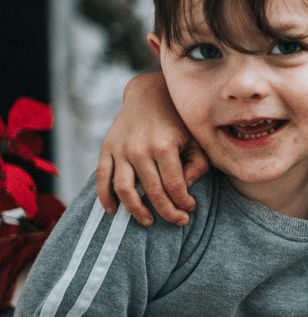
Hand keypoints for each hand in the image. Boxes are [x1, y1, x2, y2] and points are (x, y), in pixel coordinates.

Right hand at [95, 73, 208, 226]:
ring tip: (149, 221)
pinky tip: (113, 211)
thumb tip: (185, 189)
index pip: (175, 186)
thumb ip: (197, 166)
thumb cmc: (178, 123)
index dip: (184, 203)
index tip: (190, 208)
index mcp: (164, 146)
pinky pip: (102, 176)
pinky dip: (105, 196)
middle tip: (178, 220)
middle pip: (153, 192)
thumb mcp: (196, 141)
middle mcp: (139, 148)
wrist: (149, 95)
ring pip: (125, 189)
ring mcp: (121, 149)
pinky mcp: (107, 148)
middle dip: (168, 212)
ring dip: (136, 211)